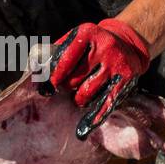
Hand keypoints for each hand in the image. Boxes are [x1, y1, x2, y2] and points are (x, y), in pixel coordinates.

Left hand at [39, 18, 150, 138]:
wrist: (129, 44)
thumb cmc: (94, 45)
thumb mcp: (78, 38)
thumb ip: (58, 50)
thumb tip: (35, 68)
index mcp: (87, 34)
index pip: (65, 59)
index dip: (55, 75)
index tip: (51, 83)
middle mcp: (104, 47)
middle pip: (74, 78)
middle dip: (68, 86)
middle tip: (69, 87)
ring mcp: (115, 64)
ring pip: (86, 92)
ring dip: (79, 98)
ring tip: (80, 95)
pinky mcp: (124, 80)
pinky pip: (105, 103)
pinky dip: (93, 118)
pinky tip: (83, 129)